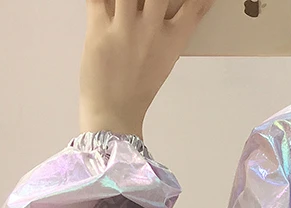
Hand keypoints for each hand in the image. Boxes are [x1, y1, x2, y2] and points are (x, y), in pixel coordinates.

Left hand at [79, 0, 216, 137]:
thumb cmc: (136, 91)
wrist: (113, 113)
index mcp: (171, 42)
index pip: (192, 8)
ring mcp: (125, 28)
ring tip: (128, 4)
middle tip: (151, 2)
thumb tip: (171, 15)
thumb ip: (169, 34)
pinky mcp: (98, 27)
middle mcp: (151, 31)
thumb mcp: (163, 62)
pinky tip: (107, 3)